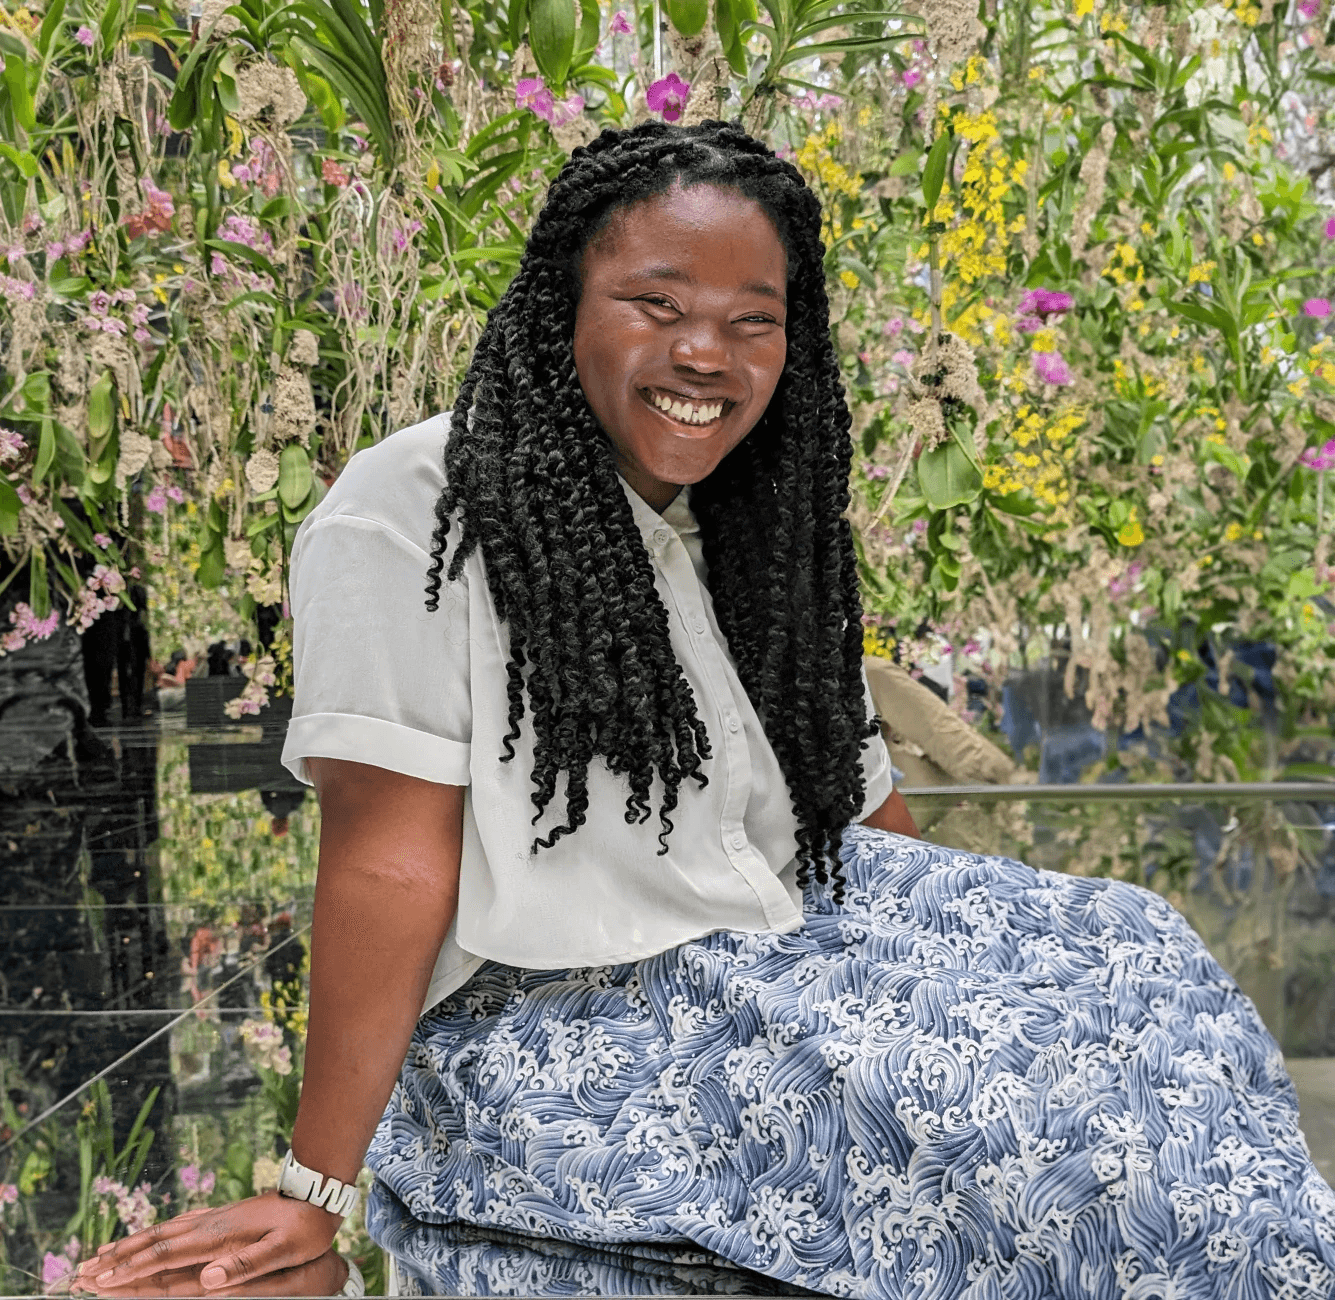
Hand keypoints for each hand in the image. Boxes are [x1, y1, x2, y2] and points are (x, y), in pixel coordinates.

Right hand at [71, 1192, 344, 1296]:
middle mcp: (209, 1225)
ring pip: (161, 1233)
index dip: (130, 1271)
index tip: (98, 1283)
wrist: (319, 1192)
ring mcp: (214, 1218)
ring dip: (129, 1246)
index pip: (164, 1257)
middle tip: (80, 1273)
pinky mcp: (222, 1216)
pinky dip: (155, 1235)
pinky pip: (178, 1227)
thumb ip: (245, 1266)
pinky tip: (148, 1237)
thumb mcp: (282, 1250)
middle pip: (153, 1243)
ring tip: (100, 1254)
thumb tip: (206, 1282)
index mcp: (218, 1237)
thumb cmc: (304, 1227)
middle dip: (116, 1260)